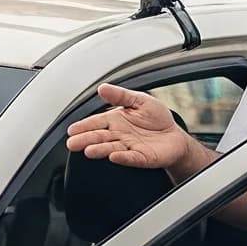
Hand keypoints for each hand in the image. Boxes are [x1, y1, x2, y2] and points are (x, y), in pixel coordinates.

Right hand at [65, 84, 194, 171]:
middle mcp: (119, 135)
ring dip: (100, 150)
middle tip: (72, 143)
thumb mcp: (139, 100)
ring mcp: (129, 147)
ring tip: (89, 150)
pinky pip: (130, 157)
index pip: (97, 123)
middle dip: (85, 140)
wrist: (174, 136)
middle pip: (99, 137)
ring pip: (111, 148)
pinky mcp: (141, 157)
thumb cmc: (157, 119)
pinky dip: (122, 157)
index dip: (84, 126)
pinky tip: (113, 156)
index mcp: (116, 120)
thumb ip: (121, 95)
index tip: (72, 130)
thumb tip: (102, 88)